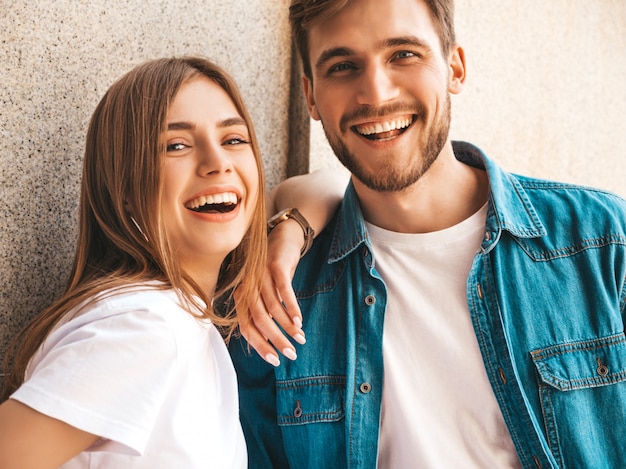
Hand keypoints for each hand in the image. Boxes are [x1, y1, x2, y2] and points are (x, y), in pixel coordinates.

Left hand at [239, 219, 306, 365]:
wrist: (283, 238)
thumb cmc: (273, 272)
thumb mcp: (266, 294)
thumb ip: (264, 314)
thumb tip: (266, 343)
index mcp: (242, 296)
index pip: (246, 327)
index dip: (259, 345)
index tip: (275, 360)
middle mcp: (248, 286)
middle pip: (258, 320)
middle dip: (275, 340)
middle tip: (291, 354)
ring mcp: (260, 275)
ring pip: (272, 308)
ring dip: (287, 326)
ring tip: (300, 338)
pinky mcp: (275, 266)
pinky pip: (283, 290)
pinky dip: (291, 307)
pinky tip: (299, 320)